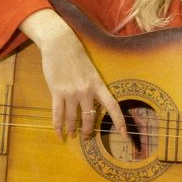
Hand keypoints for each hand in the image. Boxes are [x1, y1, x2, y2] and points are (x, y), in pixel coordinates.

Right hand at [21, 9, 125, 139]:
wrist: (60, 43)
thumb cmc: (76, 56)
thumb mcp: (91, 71)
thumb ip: (93, 87)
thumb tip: (94, 103)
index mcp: (98, 84)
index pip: (113, 106)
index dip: (120, 122)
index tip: (124, 134)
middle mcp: (86, 91)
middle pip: (90, 118)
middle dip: (88, 131)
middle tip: (86, 137)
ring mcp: (71, 92)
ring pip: (73, 118)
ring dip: (72, 129)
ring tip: (71, 135)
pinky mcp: (57, 92)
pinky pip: (58, 114)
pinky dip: (58, 126)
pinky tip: (59, 133)